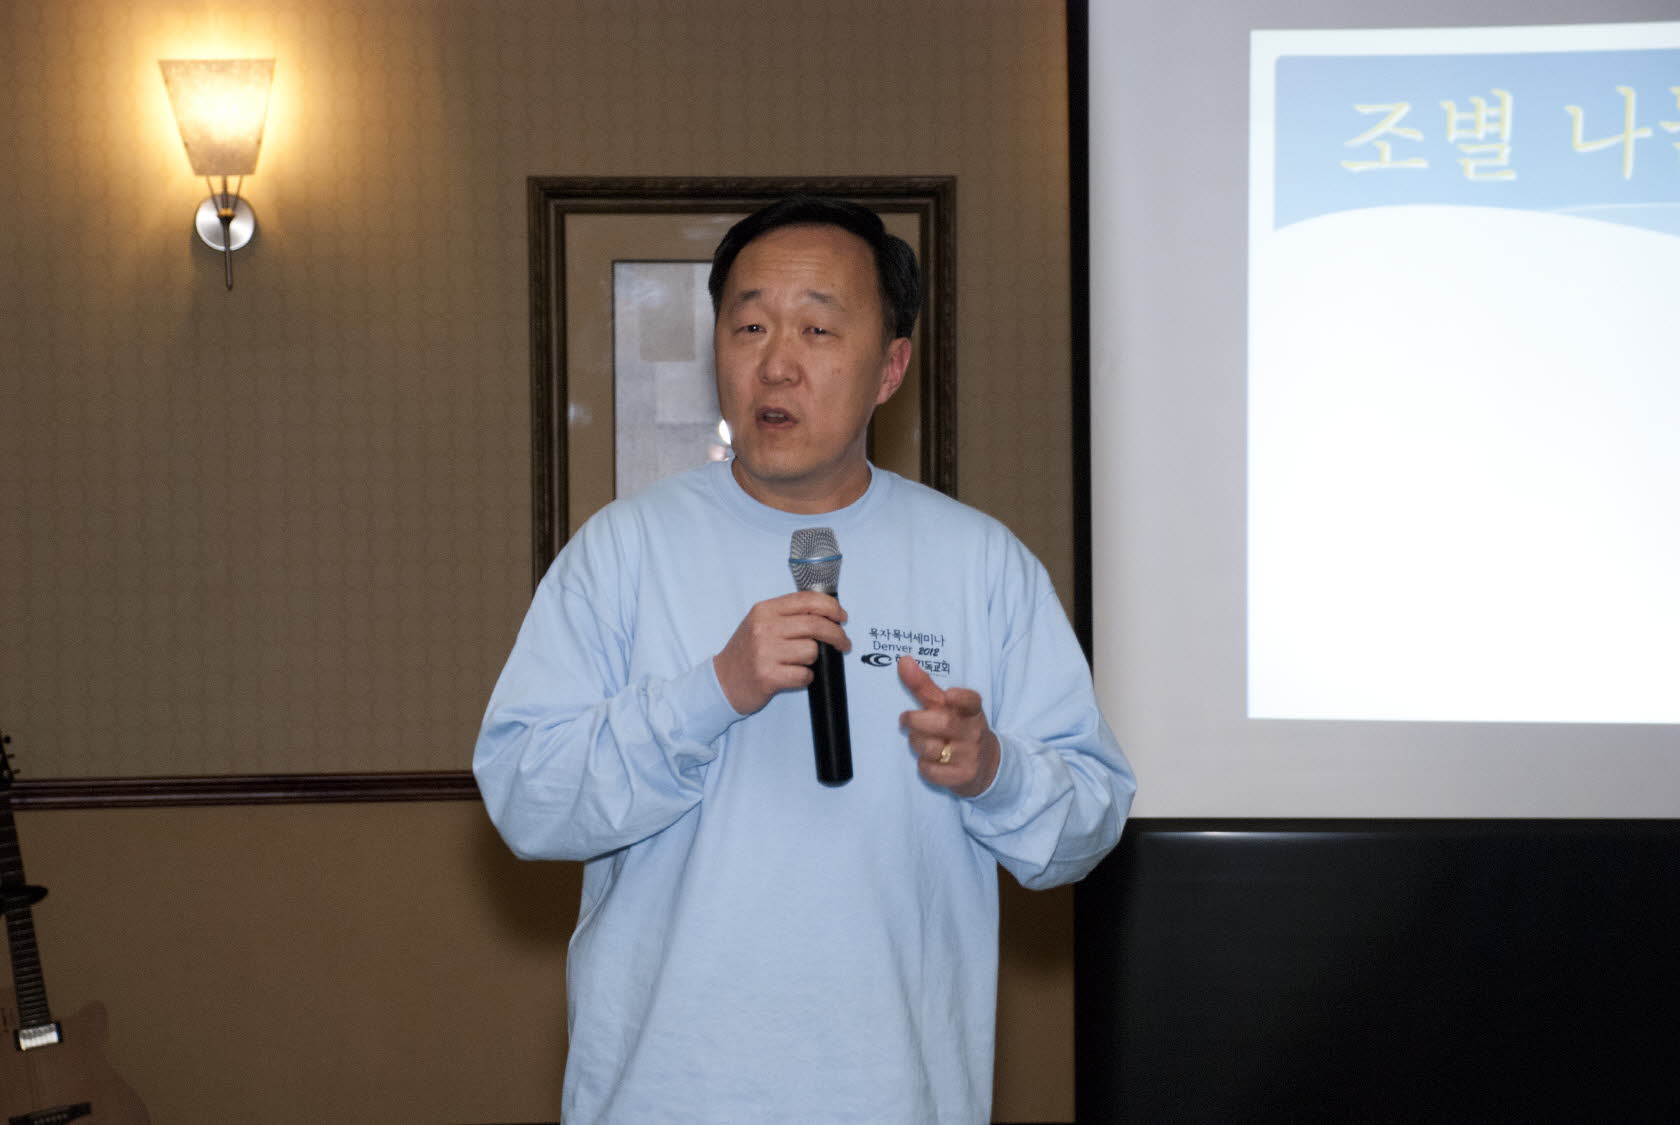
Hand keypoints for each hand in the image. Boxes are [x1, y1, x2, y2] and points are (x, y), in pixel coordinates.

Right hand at [714, 591, 850, 714]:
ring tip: (798, 662)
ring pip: (811, 651)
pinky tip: (793, 676)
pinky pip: (804, 674)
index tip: (842, 617)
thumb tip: (827, 614)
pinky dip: (805, 677)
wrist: (723, 681)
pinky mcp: (768, 676)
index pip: (807, 600)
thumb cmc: (747, 652)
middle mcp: (764, 628)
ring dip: (813, 659)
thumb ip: (788, 614)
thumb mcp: (761, 623)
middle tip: (843, 643)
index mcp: (764, 610)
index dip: (831, 607)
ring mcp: (765, 652)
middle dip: (836, 634)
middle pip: (815, 624)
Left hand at [897, 656, 998, 797]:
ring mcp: (970, 755)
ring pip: (931, 748)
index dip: (961, 698)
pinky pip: (931, 770)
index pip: (971, 701)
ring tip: (918, 741)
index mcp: (972, 711)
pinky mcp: (963, 777)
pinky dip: (923, 766)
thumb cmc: (958, 730)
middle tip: (905, 719)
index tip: (949, 695)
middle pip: (943, 723)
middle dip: (916, 720)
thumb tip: (903, 661)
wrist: (986, 766)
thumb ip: (924, 686)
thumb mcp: (946, 707)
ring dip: (916, 743)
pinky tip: (929, 761)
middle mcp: (973, 731)